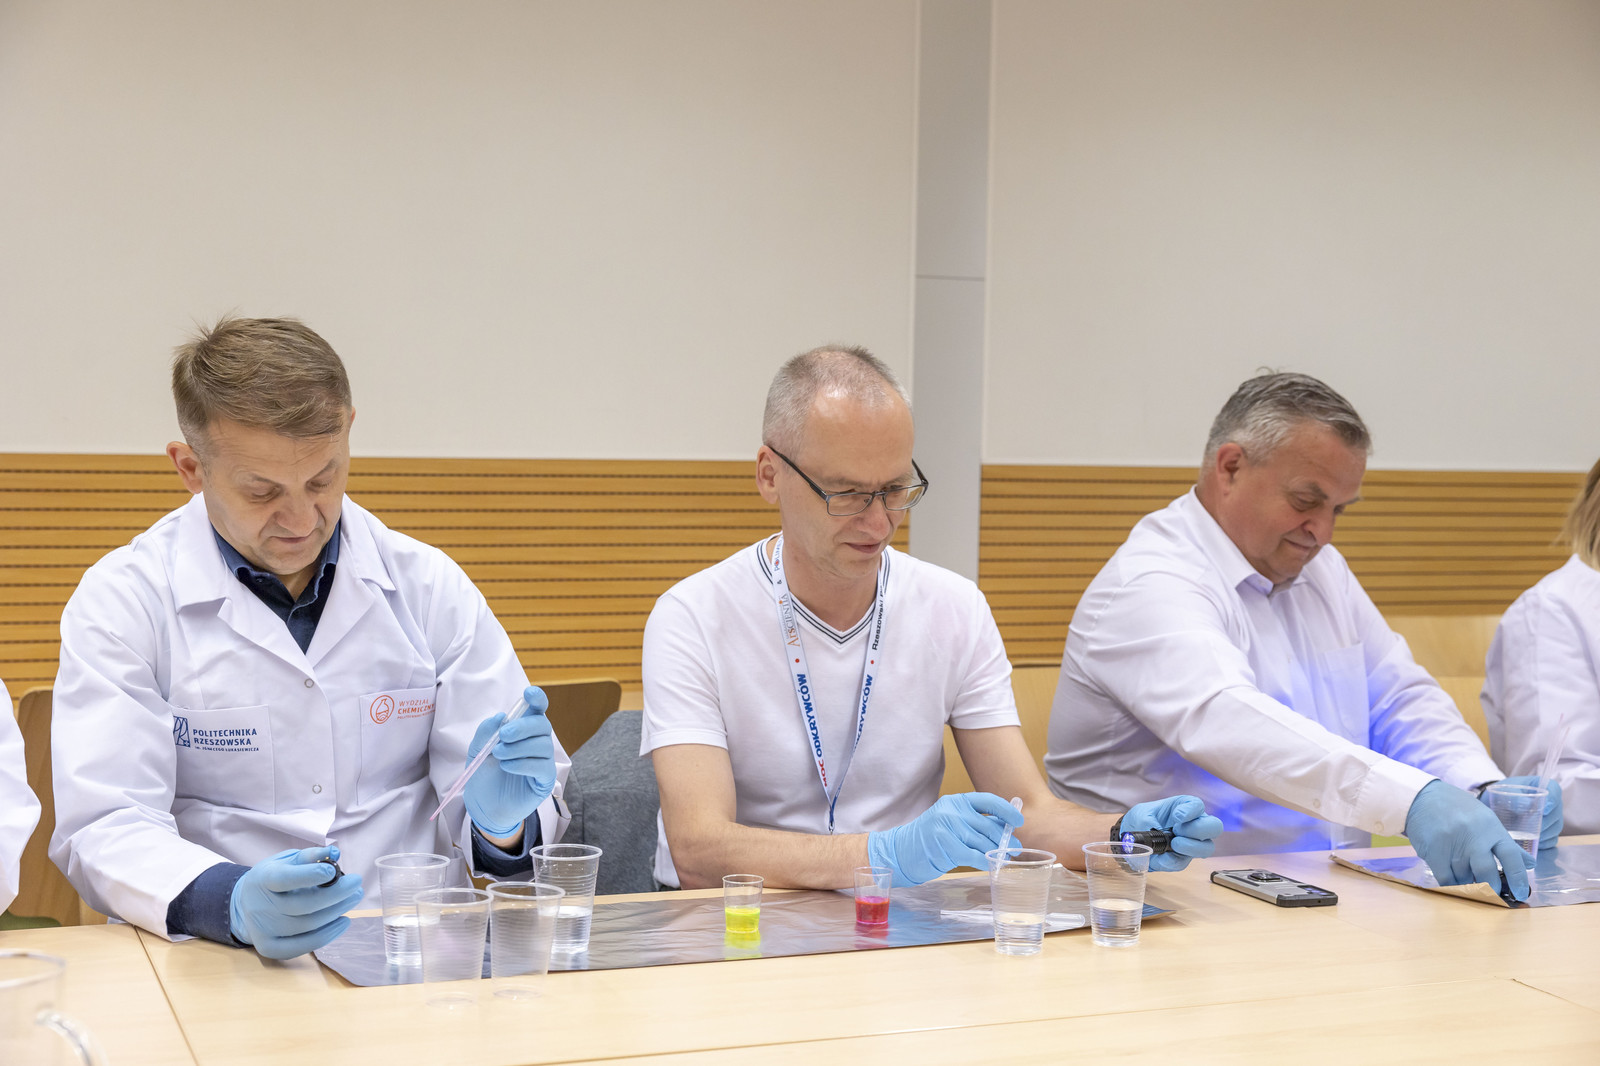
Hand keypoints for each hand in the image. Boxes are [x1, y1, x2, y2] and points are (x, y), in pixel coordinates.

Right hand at [228, 846, 364, 958]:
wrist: (245, 905)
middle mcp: (259, 907)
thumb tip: (335, 852)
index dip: (310, 875)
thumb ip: (309, 856)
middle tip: (356, 883)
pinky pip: (304, 946)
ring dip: (337, 912)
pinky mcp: (270, 948)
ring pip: (308, 926)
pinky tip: (343, 921)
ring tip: (354, 898)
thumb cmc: (273, 877)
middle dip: (336, 894)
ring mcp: (263, 931)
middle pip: (303, 905)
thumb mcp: (286, 860)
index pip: (284, 879)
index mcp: (262, 880)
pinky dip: (328, 935)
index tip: (333, 870)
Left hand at [464, 686, 556, 836]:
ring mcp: (544, 761)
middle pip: (542, 725)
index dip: (537, 698)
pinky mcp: (545, 780)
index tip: (529, 694)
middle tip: (503, 736)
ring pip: (542, 745)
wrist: (483, 806)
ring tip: (499, 755)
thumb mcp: (478, 750)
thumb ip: (486, 731)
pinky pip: (541, 765)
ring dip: (518, 748)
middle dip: (523, 727)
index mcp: (524, 731)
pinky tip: (507, 767)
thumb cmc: (484, 775)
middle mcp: (537, 743)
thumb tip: (501, 717)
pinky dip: (522, 763)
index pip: (537, 710)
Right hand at [866, 793, 1023, 886]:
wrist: (901, 851)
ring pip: (984, 842)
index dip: (1007, 810)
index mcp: (956, 801)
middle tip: (1014, 849)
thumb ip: (973, 822)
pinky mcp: (945, 845)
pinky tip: (989, 866)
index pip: (988, 800)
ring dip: (997, 853)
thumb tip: (1005, 831)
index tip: (1019, 822)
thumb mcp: (950, 821)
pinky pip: (974, 856)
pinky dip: (985, 862)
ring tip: (1003, 859)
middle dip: (1005, 840)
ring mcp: (948, 827)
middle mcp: (953, 810)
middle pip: (989, 826)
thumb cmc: (930, 839)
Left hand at [1120, 795, 1223, 871]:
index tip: (1178, 817)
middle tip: (1178, 831)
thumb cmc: (1142, 820)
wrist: (1131, 839)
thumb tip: (1156, 833)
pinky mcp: (1182, 859)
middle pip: (1214, 827)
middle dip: (1199, 830)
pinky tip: (1161, 858)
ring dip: (1190, 847)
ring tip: (1173, 844)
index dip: (1192, 810)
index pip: (1198, 805)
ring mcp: (1192, 843)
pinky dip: (1172, 861)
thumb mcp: (1141, 816)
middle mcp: (1194, 825)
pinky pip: (1184, 863)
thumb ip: (1148, 823)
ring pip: (1207, 848)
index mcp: (1184, 807)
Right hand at [1406, 779, 1529, 900]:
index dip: (1518, 878)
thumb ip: (1505, 842)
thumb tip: (1529, 864)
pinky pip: (1446, 879)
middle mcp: (1474, 836)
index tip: (1522, 893)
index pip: (1512, 856)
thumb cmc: (1458, 809)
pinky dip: (1452, 885)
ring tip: (1466, 878)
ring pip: (1465, 878)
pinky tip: (1454, 882)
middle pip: (1487, 872)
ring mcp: (1452, 844)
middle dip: (1490, 887)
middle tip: (1490, 892)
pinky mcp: (1434, 851)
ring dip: (1467, 883)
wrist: (1422, 797)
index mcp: (1491, 827)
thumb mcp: (1486, 819)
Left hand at [1492, 775, 1562, 851]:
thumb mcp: (1506, 792)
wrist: (1496, 805)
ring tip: (1529, 839)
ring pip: (1554, 829)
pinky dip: (1544, 845)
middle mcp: (1551, 802)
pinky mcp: (1548, 832)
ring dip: (1544, 836)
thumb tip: (1526, 805)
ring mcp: (1551, 818)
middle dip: (1545, 824)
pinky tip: (1534, 847)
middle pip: (1556, 813)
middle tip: (1532, 829)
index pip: (1553, 789)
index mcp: (1541, 786)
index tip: (1545, 810)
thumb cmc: (1503, 794)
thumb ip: (1516, 798)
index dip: (1553, 800)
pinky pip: (1551, 841)